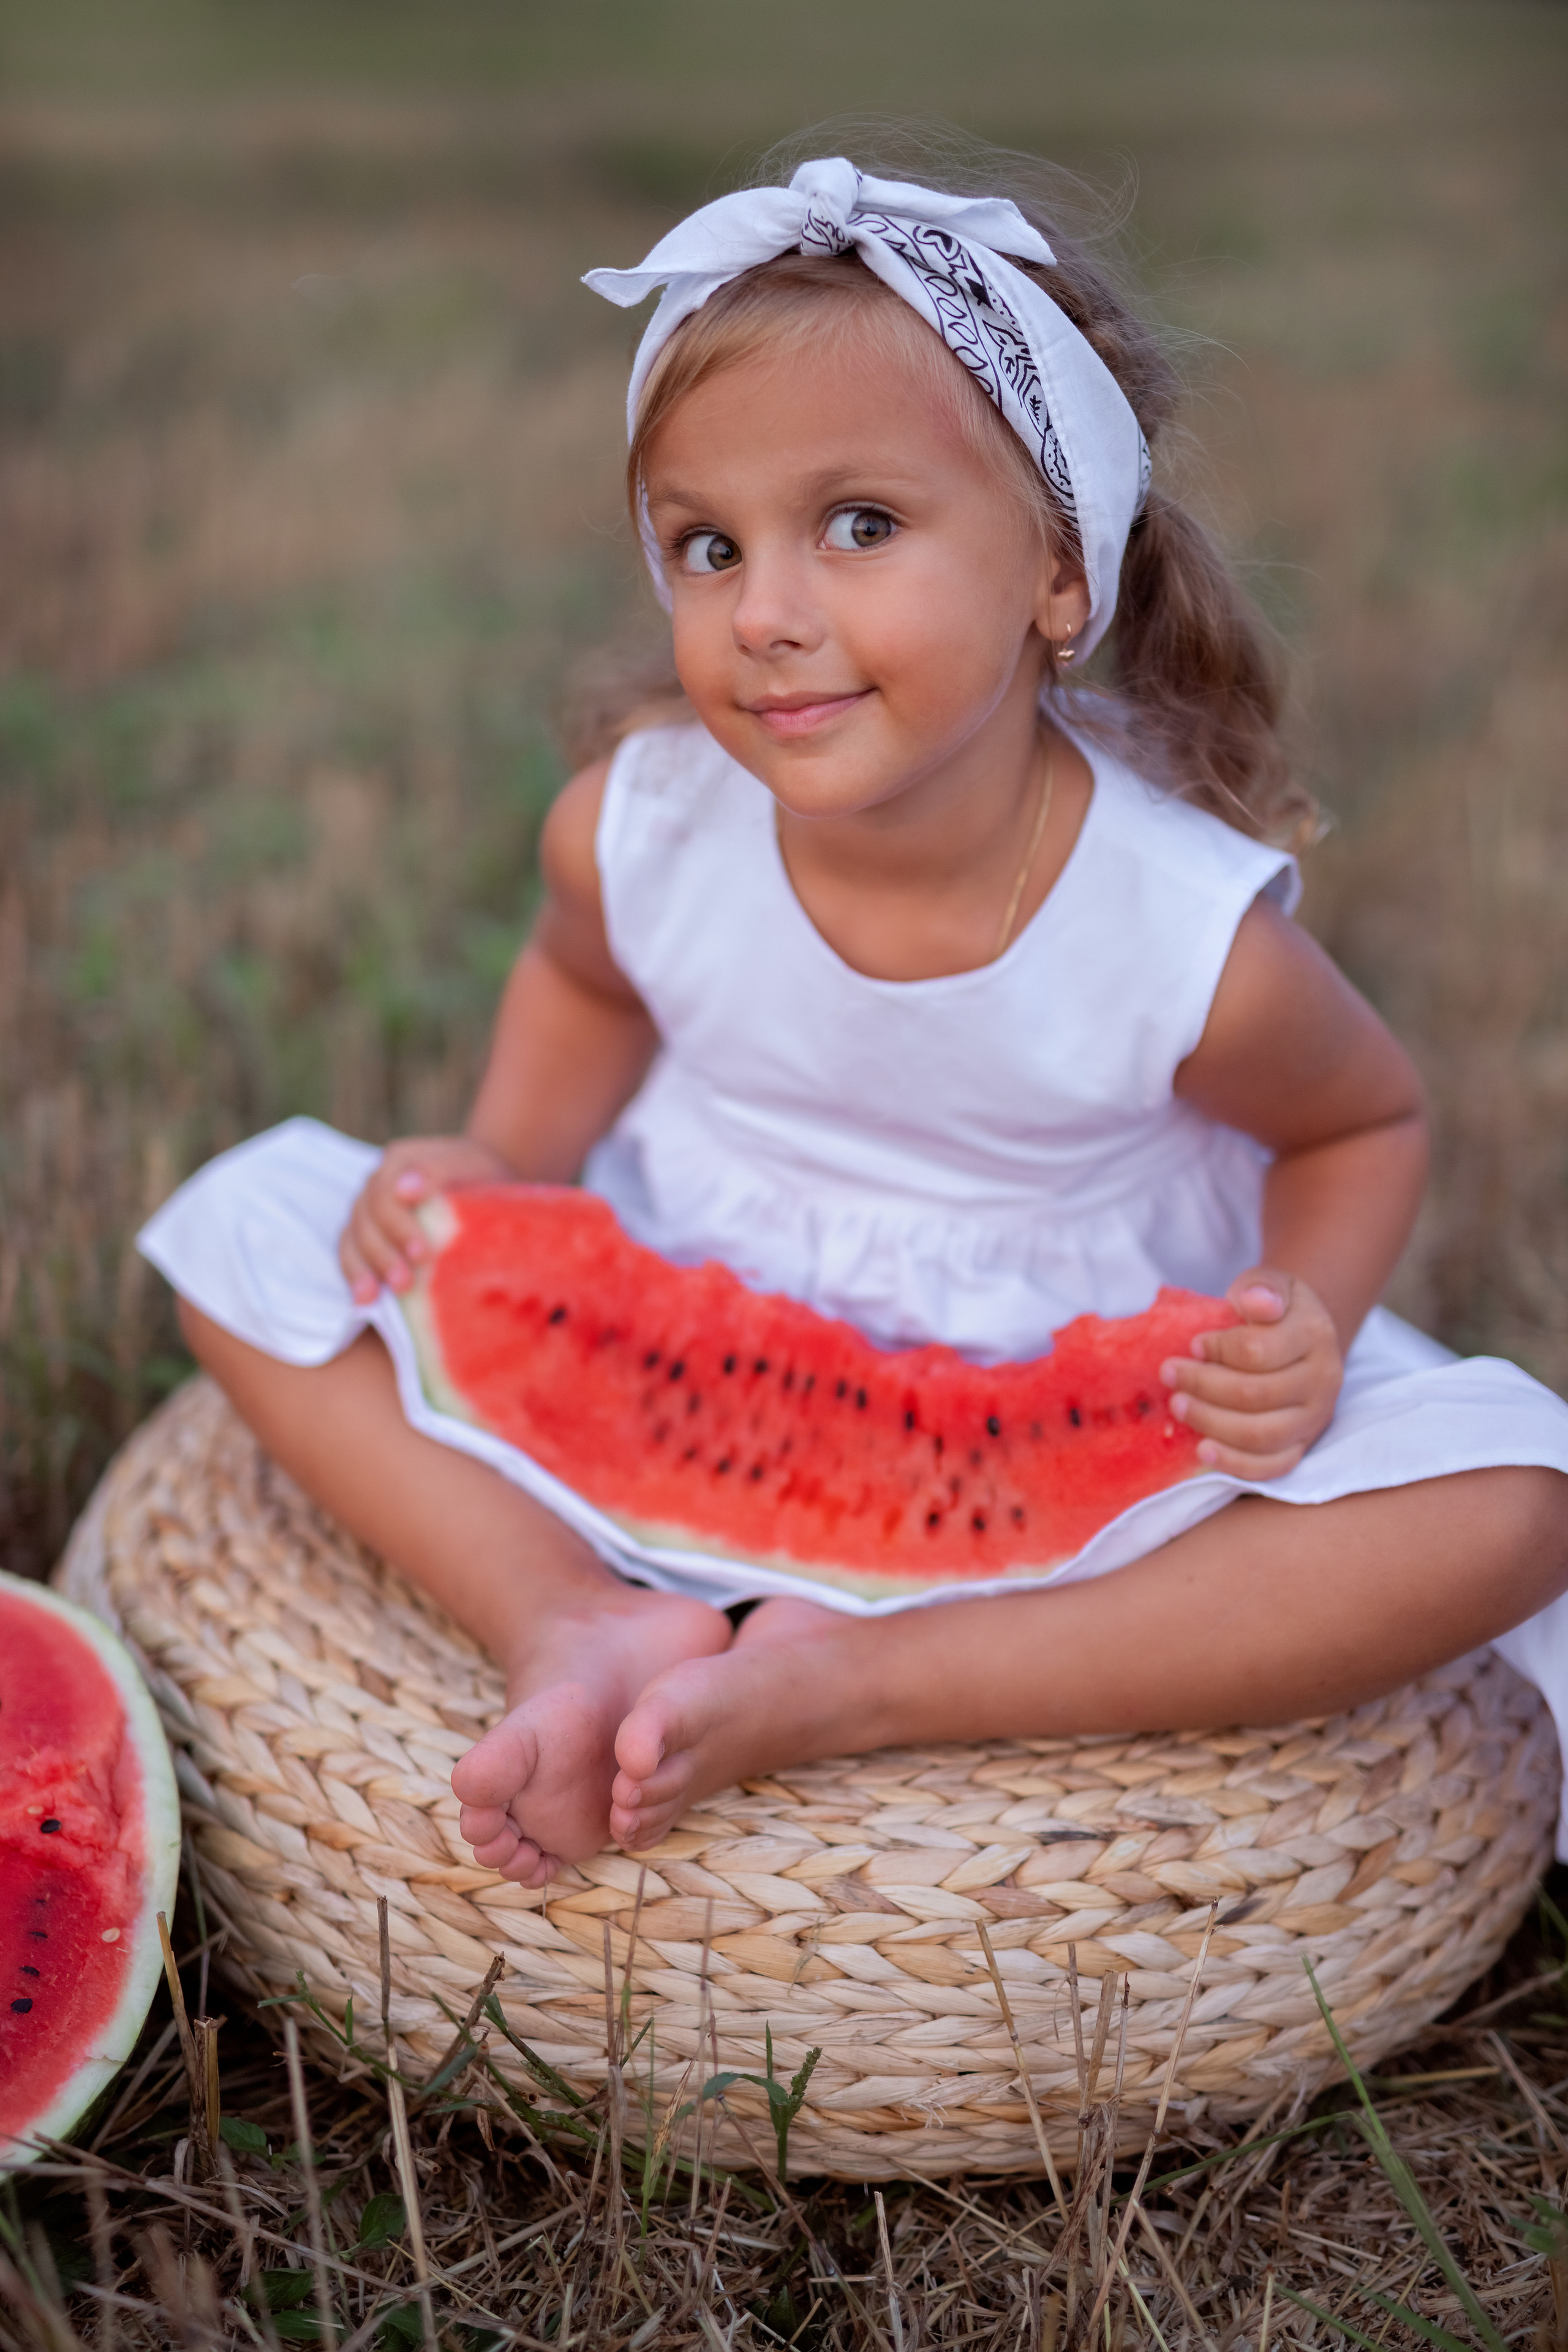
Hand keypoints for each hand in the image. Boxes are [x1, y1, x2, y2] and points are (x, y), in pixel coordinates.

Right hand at [339, 1134, 514, 1304]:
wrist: (486, 1176)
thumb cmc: (479, 1173)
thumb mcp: (468, 1167)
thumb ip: (436, 1173)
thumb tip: (405, 1190)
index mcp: (399, 1161)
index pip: (384, 1194)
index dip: (398, 1227)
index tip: (422, 1254)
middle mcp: (377, 1183)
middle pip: (365, 1219)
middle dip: (382, 1255)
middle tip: (405, 1284)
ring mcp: (369, 1207)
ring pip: (351, 1237)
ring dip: (361, 1269)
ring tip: (373, 1298)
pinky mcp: (370, 1231)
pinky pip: (351, 1251)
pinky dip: (355, 1274)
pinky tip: (364, 1300)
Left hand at [1160, 1267, 1343, 1481]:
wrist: (1303, 1337)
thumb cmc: (1275, 1309)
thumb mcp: (1270, 1283)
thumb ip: (1261, 1287)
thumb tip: (1255, 1302)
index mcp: (1315, 1335)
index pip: (1259, 1351)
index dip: (1219, 1349)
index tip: (1193, 1344)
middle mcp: (1323, 1380)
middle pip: (1256, 1395)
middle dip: (1204, 1386)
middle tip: (1169, 1374)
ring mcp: (1315, 1417)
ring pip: (1261, 1434)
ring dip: (1211, 1422)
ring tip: (1178, 1405)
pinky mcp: (1303, 1444)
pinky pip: (1272, 1466)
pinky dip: (1236, 1463)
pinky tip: (1203, 1449)